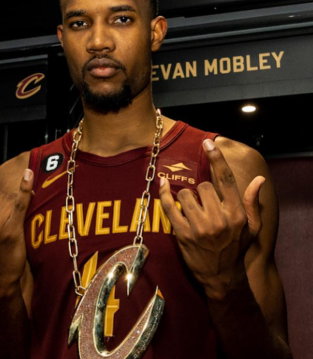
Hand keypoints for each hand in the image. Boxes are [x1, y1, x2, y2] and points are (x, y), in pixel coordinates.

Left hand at [159, 139, 264, 299]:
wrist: (221, 277)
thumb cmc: (236, 249)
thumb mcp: (251, 228)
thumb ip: (252, 203)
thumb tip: (259, 179)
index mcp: (236, 215)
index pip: (226, 180)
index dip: (217, 159)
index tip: (208, 143)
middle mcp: (218, 220)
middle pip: (203, 187)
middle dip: (202, 191)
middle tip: (204, 204)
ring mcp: (199, 228)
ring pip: (185, 194)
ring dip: (186, 197)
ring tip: (192, 209)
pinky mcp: (182, 234)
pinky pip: (169, 206)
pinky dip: (163, 194)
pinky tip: (162, 184)